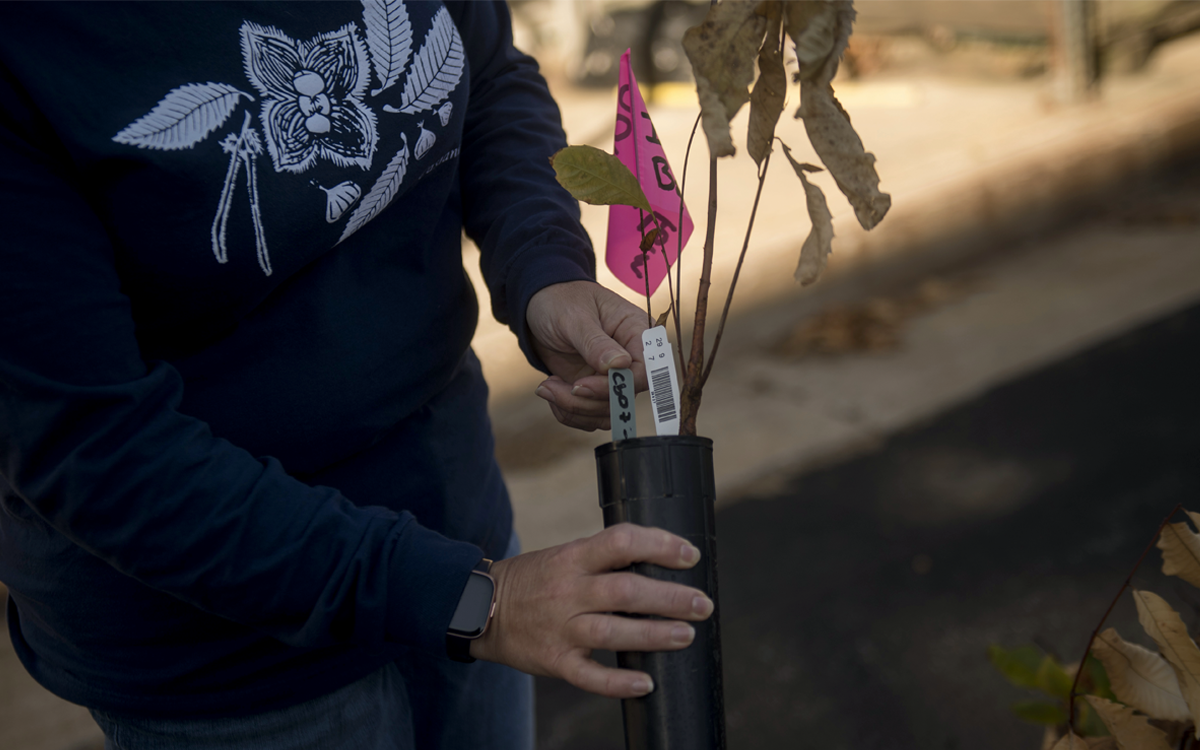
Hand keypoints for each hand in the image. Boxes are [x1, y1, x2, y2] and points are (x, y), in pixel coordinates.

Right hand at [468, 523, 712, 697]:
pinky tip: (645, 684)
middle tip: (702, 605)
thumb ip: (604, 558)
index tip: (689, 555)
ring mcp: (560, 628)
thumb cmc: (536, 579)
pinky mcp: (553, 661)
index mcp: (572, 558)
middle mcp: (568, 591)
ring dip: (654, 635)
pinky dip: (618, 683)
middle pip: (625, 591)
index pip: (620, 541)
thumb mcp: (565, 555)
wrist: (479, 608)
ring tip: (685, 635)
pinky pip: (589, 676)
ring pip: (612, 633)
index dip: (659, 545)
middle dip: (670, 598)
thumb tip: (661, 560)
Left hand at [525, 280, 648, 430]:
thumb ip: (596, 343)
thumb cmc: (561, 301)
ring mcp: (613, 377)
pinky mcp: (595, 389)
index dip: (615, 387)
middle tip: (550, 387)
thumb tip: (620, 365)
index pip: (643, 372)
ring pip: (607, 413)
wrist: (540, 305)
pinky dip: (568, 411)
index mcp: (637, 333)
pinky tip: (550, 390)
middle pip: (624, 398)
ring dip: (573, 408)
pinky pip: (591, 416)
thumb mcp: (574, 317)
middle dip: (585, 401)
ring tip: (546, 387)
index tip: (580, 385)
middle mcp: (631, 359)